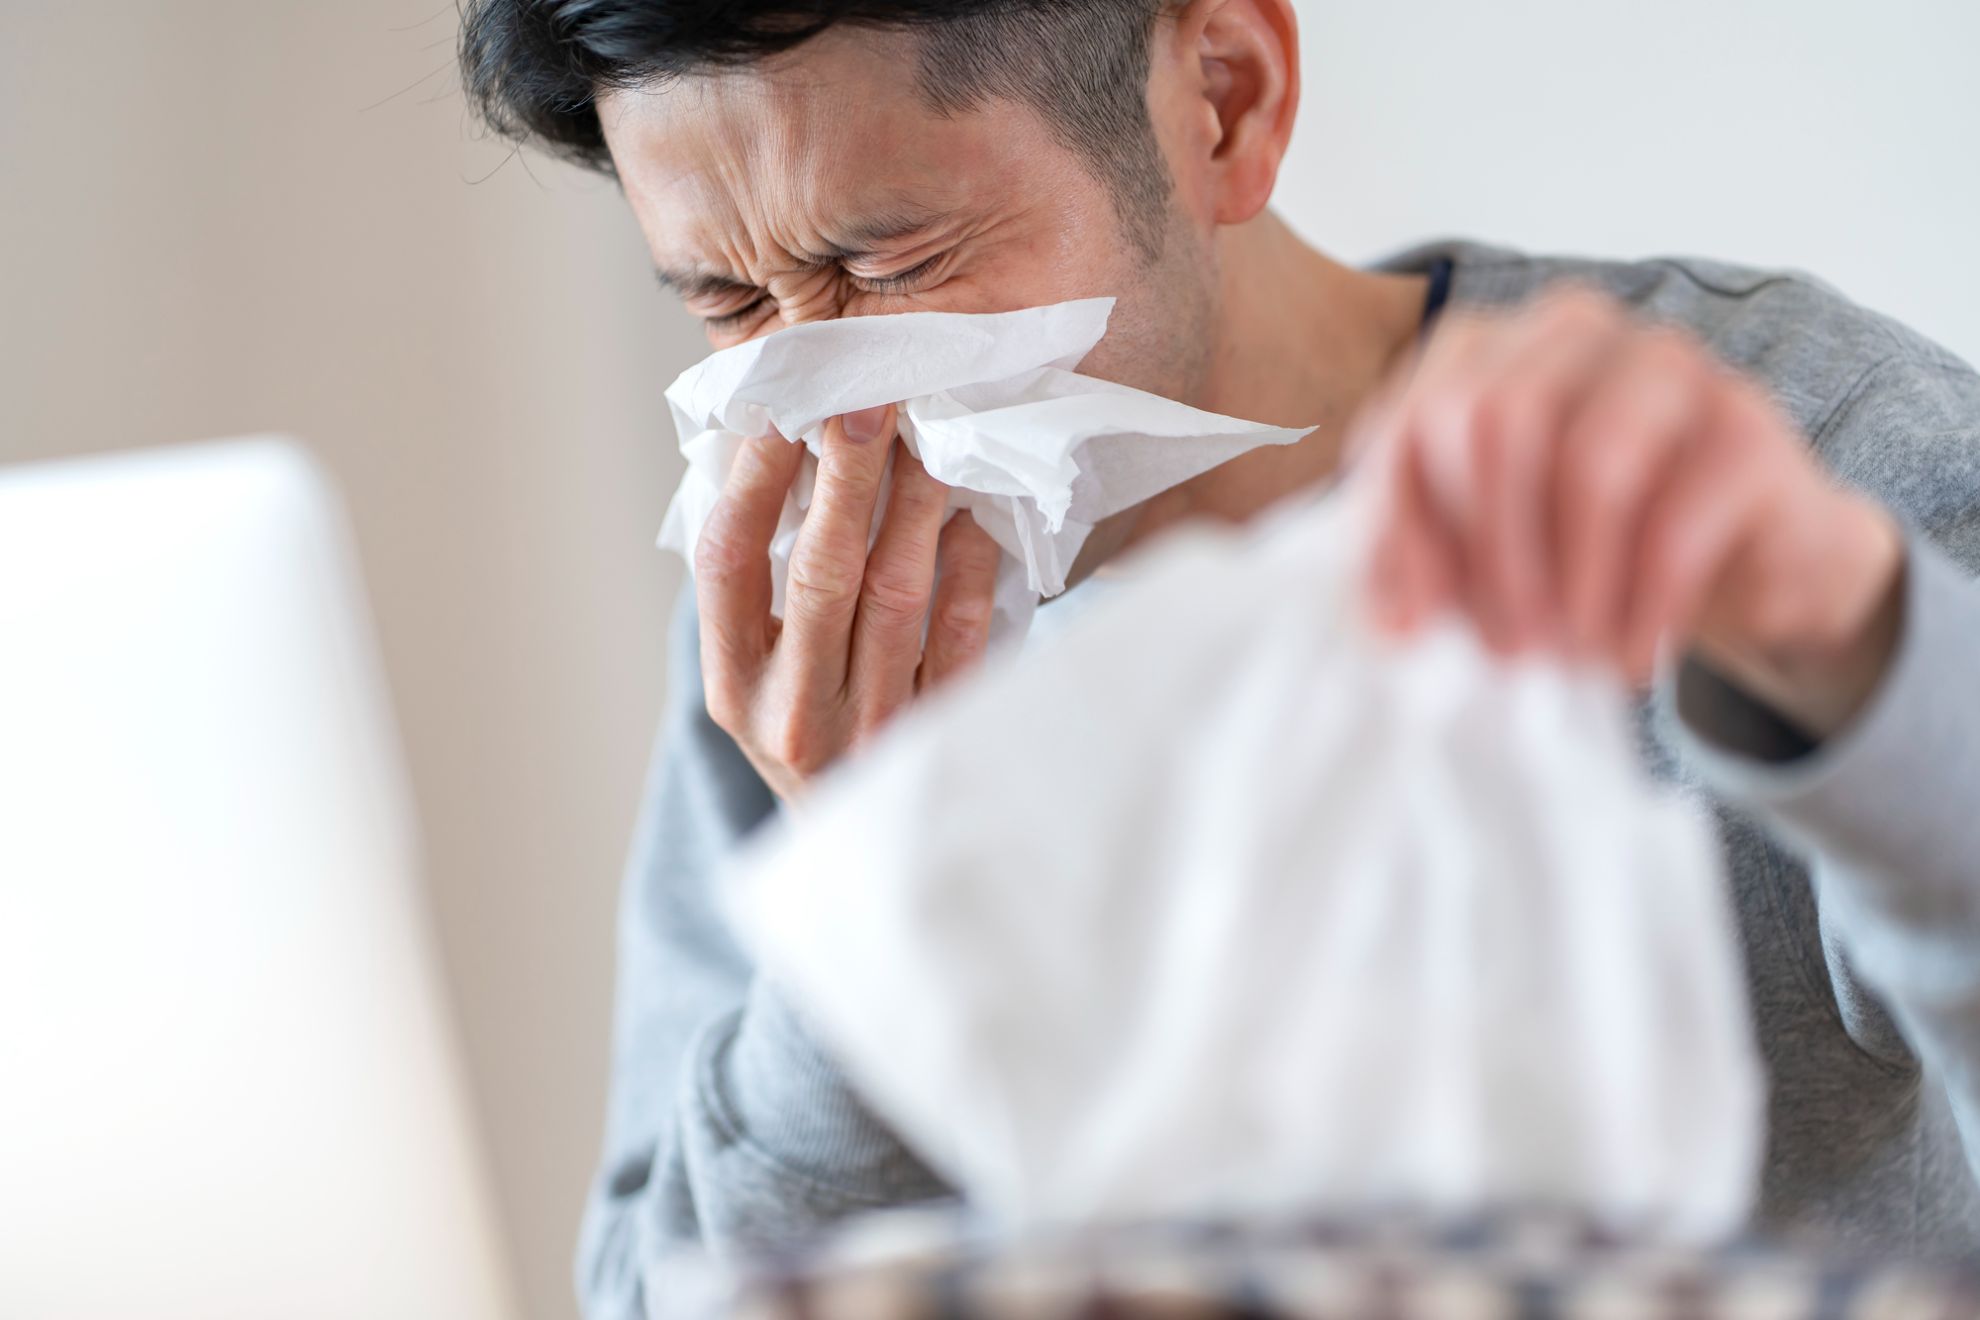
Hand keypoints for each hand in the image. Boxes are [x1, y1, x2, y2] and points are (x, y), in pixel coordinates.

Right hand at [693, 403, 1002, 797]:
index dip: (754, 477)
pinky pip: (960, 636)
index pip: (729, 562)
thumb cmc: (809, 736)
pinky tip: (975, 515)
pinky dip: (969, 567)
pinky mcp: (938, 736)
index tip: (785, 406)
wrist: (866, 858)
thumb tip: (778, 453)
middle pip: (820, 571)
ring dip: (916, 505)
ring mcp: (869, 730)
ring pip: (896, 596)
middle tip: (870, 400)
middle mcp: (793, 713)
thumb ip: (760, 589)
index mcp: (733, 686)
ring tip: (930, 436)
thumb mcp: (756, 679)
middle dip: (846, 475)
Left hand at [1350, 284, 1905, 737]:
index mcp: (1491, 346)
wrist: (1746, 564)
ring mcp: (1669, 367)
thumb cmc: (1587, 548)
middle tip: (1504, 646)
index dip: (1404, 526)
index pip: (1416, 416)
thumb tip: (1390, 624)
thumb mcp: (1485, 556)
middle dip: (1491, 550)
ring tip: (1566, 656)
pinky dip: (1640, 605)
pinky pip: (1676, 520)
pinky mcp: (1747, 429)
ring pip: (1591, 461)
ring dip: (1569, 580)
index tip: (1415, 621)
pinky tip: (1628, 657)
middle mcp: (1577, 333)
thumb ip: (1422, 568)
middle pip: (1500, 419)